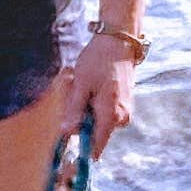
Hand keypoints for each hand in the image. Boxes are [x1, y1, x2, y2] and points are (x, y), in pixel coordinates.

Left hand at [53, 31, 137, 160]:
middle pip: (94, 133)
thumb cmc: (98, 60)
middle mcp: (122, 118)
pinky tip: (93, 86)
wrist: (118, 42)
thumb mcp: (81, 84)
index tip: (66, 147)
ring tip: (85, 87)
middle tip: (75, 95)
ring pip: (98, 122)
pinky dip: (94, 104)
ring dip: (86, 110)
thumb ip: (74, 111)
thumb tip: (67, 133)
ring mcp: (124, 112)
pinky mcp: (123, 106)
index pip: (95, 146)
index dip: (80, 148)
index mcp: (111, 115)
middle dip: (80, 120)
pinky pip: (104, 114)